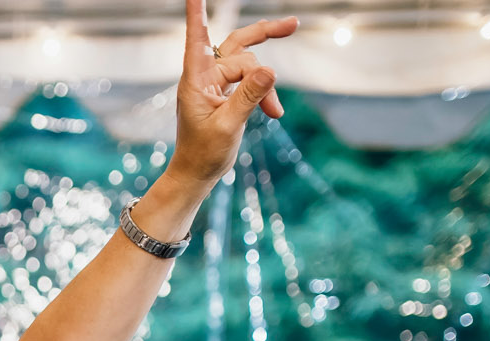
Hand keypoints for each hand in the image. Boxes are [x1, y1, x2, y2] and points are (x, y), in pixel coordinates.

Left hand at [166, 0, 296, 186]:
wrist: (197, 174)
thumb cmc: (203, 154)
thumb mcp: (228, 125)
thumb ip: (249, 97)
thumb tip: (271, 69)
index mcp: (196, 81)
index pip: (196, 39)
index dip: (197, 14)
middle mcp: (205, 77)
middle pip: (237, 45)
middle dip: (264, 36)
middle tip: (293, 24)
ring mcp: (217, 84)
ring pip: (249, 65)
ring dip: (267, 85)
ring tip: (276, 112)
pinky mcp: (227, 93)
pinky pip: (251, 81)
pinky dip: (265, 92)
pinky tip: (274, 111)